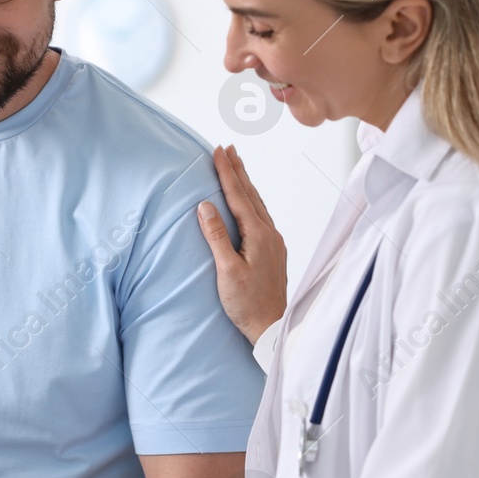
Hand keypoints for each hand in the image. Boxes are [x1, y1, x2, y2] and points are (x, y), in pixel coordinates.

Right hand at [197, 145, 286, 344]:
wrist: (271, 328)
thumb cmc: (247, 304)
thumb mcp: (227, 271)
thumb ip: (217, 236)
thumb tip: (205, 206)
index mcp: (259, 236)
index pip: (238, 196)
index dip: (227, 173)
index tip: (219, 151)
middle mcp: (270, 234)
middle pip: (251, 195)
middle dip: (239, 171)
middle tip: (229, 149)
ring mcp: (274, 243)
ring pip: (258, 205)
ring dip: (246, 185)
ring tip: (237, 168)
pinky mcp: (273, 252)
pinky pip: (261, 217)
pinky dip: (251, 202)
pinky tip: (248, 202)